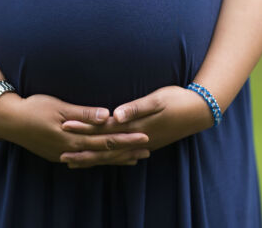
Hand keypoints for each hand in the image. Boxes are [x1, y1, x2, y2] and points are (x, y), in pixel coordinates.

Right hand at [0, 92, 151, 166]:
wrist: (9, 121)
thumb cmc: (34, 108)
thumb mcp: (59, 107)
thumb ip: (84, 113)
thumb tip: (107, 115)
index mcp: (73, 136)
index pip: (106, 138)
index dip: (126, 138)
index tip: (144, 135)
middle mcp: (71, 149)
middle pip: (104, 151)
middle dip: (127, 150)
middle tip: (148, 149)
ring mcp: (64, 154)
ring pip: (96, 158)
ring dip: (116, 158)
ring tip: (135, 157)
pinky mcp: (59, 155)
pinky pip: (84, 160)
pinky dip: (99, 160)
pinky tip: (107, 160)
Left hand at [58, 85, 214, 167]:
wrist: (200, 110)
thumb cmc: (178, 99)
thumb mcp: (158, 99)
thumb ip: (136, 107)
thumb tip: (116, 115)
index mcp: (136, 127)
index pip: (104, 129)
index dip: (84, 127)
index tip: (65, 125)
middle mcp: (137, 139)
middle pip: (105, 147)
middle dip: (83, 149)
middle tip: (61, 153)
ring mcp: (143, 144)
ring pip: (113, 155)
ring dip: (94, 158)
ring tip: (75, 162)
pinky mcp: (147, 144)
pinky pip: (123, 156)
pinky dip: (110, 159)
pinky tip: (104, 161)